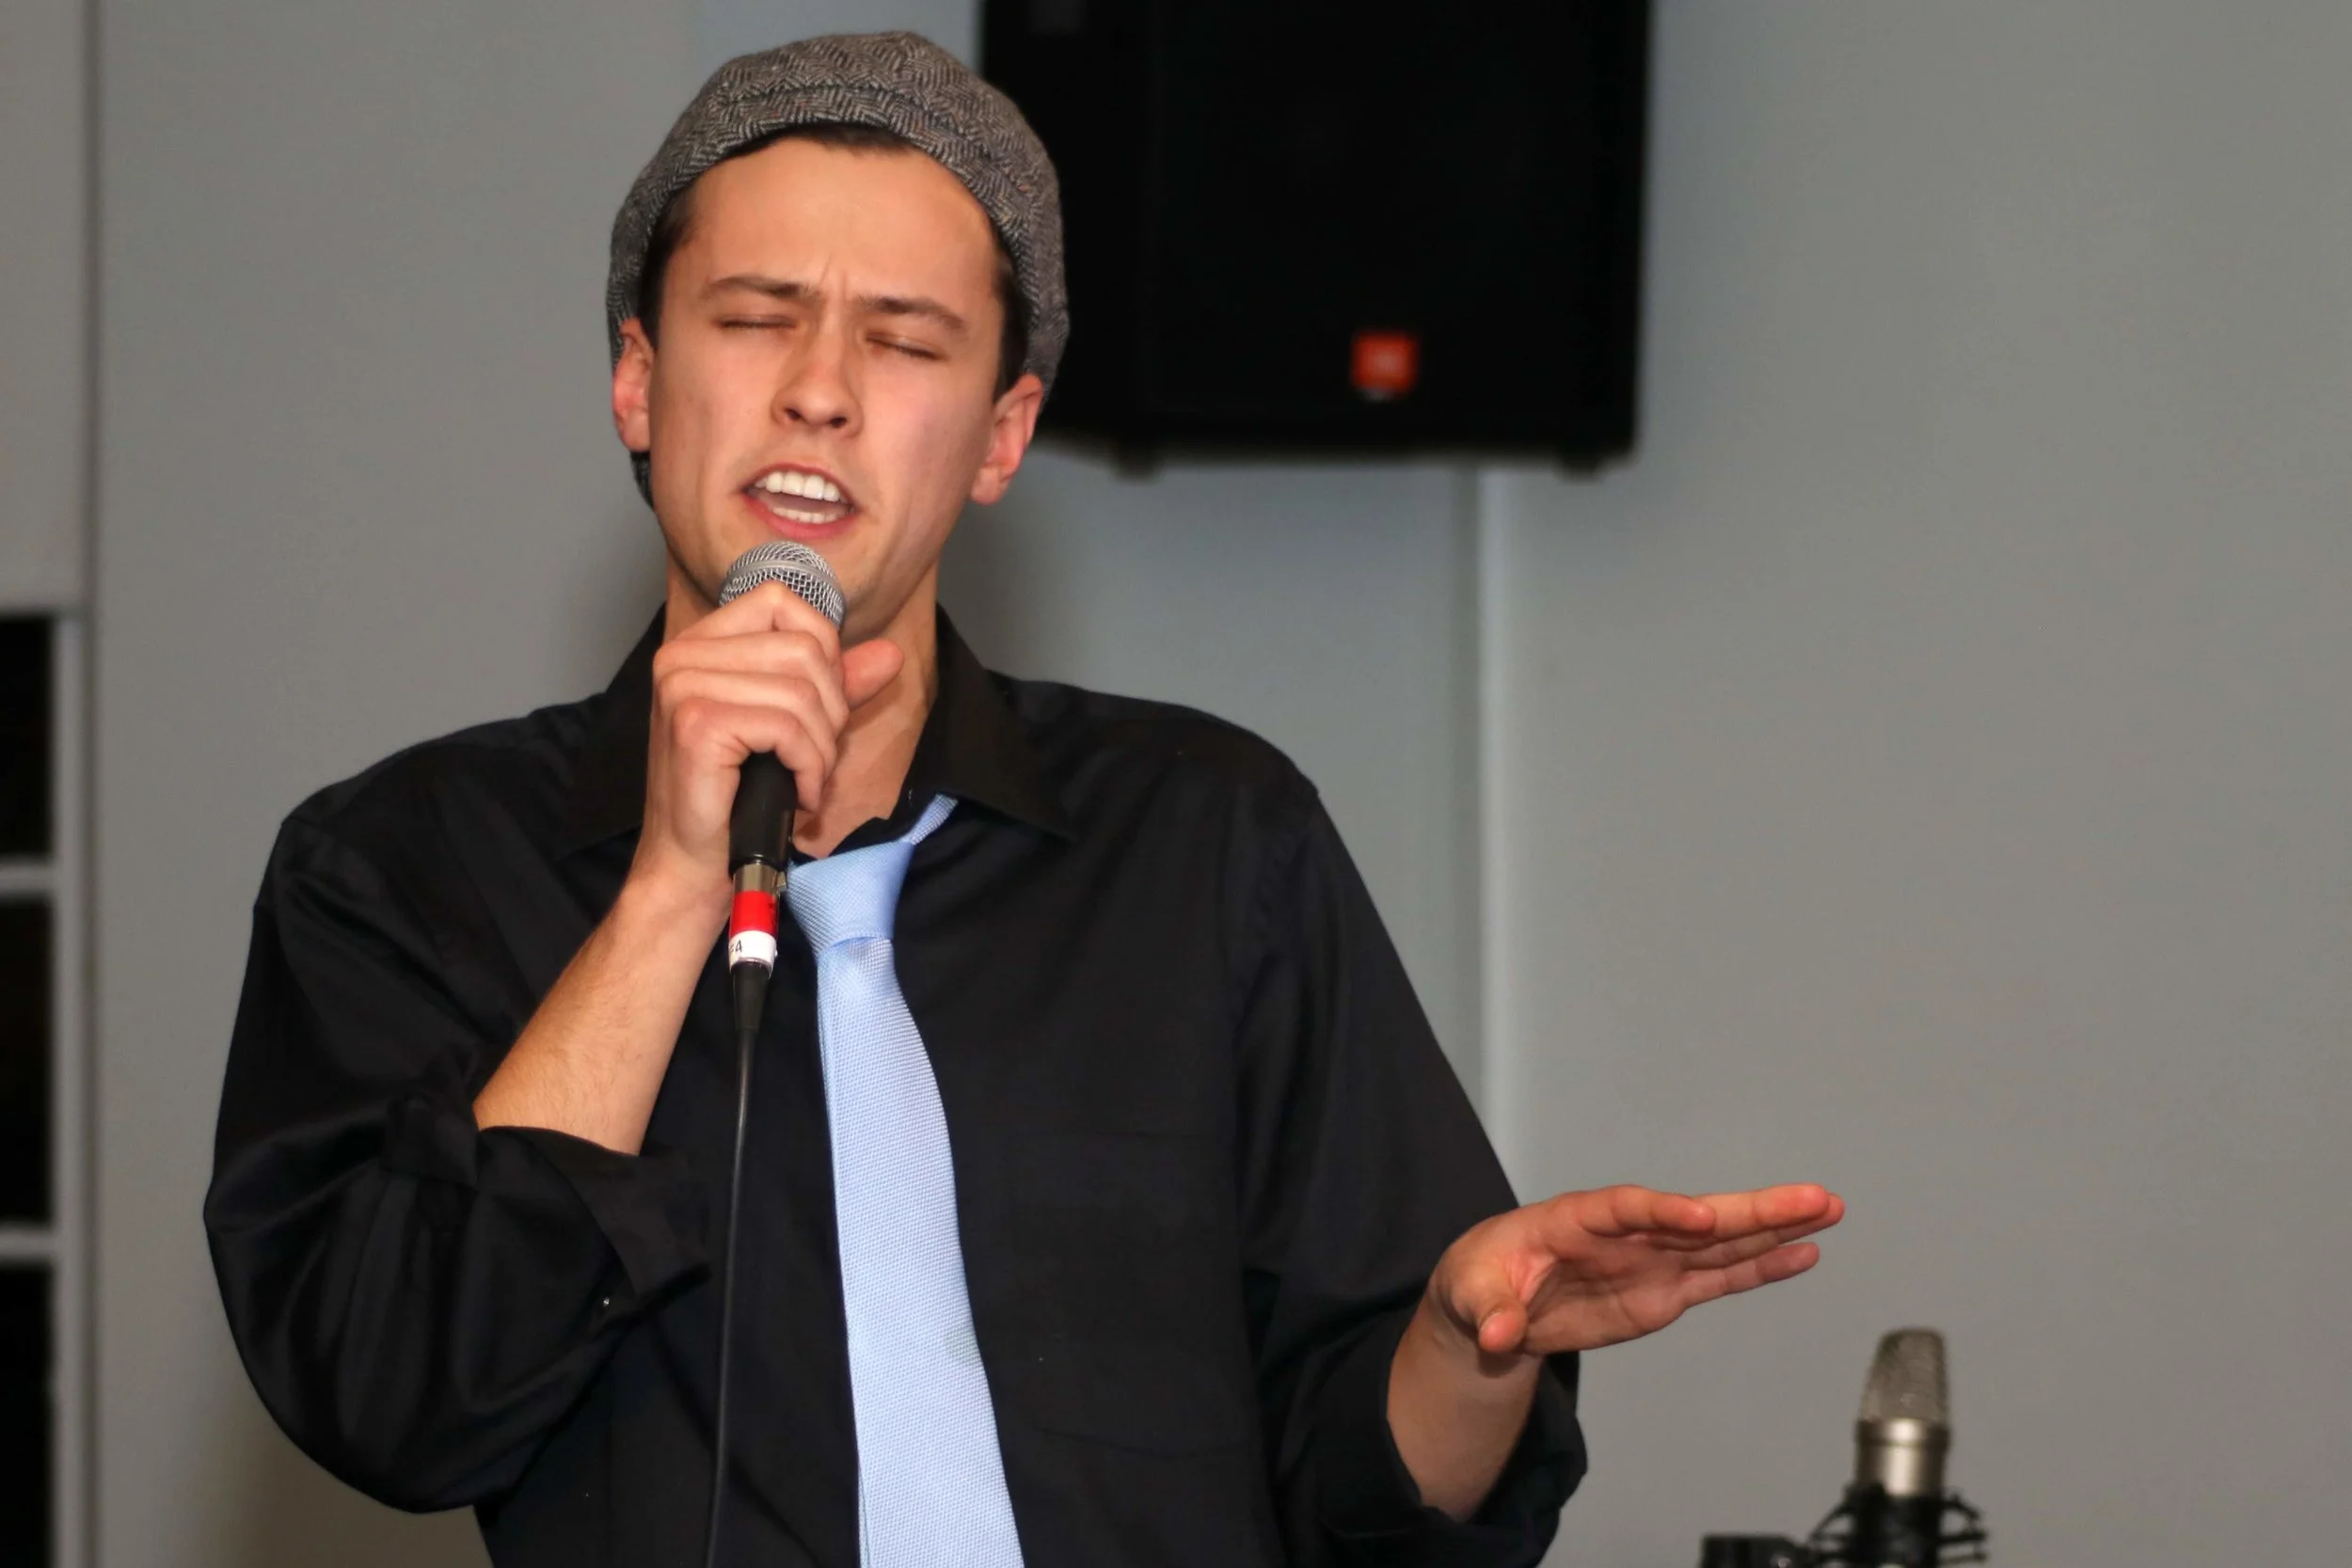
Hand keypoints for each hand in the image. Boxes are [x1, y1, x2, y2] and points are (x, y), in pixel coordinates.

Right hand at [633, 582, 903, 910]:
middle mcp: (682, 655)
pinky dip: (809, 767)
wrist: (694, 866)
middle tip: (813, 757)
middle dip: (830, 710)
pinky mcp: (696, 724)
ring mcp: (683, 686)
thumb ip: (836, 686)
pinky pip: (787, 727)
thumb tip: (889, 653)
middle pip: (802, 649)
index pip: (781, 602)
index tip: (819, 707)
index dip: (822, 651)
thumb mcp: (793, 728)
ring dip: (822, 747)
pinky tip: (799, 794)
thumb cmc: (737, 798)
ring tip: (806, 779)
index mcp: (700, 643)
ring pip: (800, 690)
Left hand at [1425, 1183, 1844, 1361]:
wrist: (1491, 1301)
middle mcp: (1627, 1233)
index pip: (1628, 1208)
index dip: (1666, 1211)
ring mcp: (1652, 1261)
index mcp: (1576, 1219)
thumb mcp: (1469, 1294)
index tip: (1704, 1218)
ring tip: (1828, 1210)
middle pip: (1697, 1217)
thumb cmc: (1479, 1280)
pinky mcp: (1665, 1291)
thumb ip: (1488, 1312)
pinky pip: (1720, 1278)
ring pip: (1723, 1242)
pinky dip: (1762, 1268)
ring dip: (1775, 1229)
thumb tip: (1496, 1335)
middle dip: (1754, 1209)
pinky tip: (1804, 1253)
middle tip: (1814, 1197)